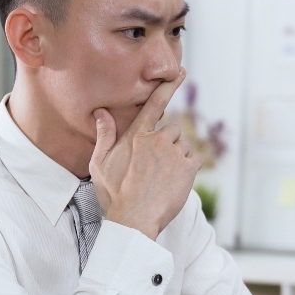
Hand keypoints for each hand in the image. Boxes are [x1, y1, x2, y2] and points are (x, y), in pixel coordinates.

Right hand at [90, 69, 202, 239]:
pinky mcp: (188, 169)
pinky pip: (195, 159)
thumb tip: (102, 112)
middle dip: (166, 143)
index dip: (168, 86)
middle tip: (154, 166)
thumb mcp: (100, 164)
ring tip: (162, 178)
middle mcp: (157, 140)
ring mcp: (174, 153)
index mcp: (136, 136)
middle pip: (171, 129)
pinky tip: (175, 182)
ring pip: (182, 145)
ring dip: (177, 156)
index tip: (180, 73)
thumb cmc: (114, 194)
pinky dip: (189, 168)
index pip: (154, 104)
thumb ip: (104, 135)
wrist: (133, 221)